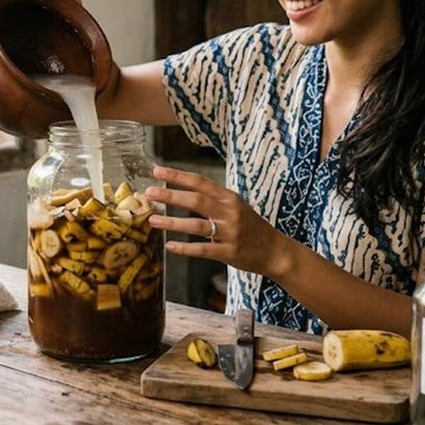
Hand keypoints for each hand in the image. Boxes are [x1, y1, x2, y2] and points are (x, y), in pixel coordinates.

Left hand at [145, 165, 289, 276]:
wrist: (275, 251)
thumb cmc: (251, 227)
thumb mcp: (236, 206)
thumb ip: (213, 199)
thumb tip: (184, 191)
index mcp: (229, 198)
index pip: (200, 182)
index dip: (178, 176)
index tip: (157, 171)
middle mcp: (230, 213)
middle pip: (196, 200)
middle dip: (171, 195)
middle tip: (149, 192)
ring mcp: (229, 233)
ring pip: (197, 225)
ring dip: (172, 222)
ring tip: (153, 220)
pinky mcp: (229, 253)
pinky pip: (203, 250)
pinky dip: (185, 248)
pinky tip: (170, 246)